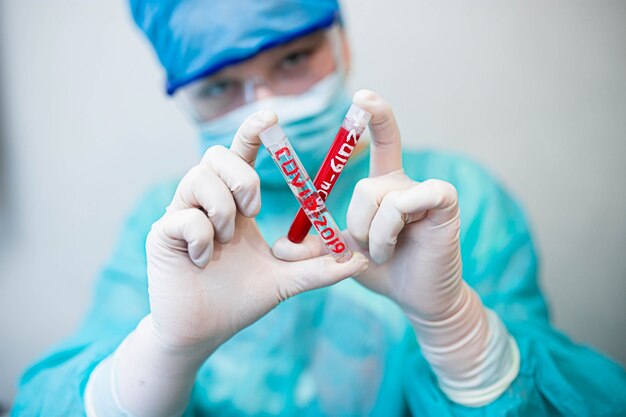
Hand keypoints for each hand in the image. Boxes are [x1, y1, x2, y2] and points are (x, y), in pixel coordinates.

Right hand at [146, 110, 368, 352]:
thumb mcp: (285, 281)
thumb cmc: (240, 301)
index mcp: (234, 205)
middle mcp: (206, 202)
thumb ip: (318, 267)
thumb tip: (361, 260)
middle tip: (253, 211)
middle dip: (241, 178)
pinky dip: (202, 237)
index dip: (251, 133)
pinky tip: (203, 260)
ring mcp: (181, 214)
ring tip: (227, 241)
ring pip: (197, 178)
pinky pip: (183, 216)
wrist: (202, 331)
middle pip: (215, 156)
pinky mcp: (161, 232)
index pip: (240, 157)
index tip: (271, 115)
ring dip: (222, 209)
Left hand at [273, 91, 461, 320]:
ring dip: (373, 236)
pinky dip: (389, 230)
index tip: (362, 96)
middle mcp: (405, 183)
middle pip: (366, 185)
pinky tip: (397, 247)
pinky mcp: (445, 202)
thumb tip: (278, 247)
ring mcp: (427, 190)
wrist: (417, 297)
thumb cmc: (384, 271)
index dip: (376, 116)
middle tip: (367, 249)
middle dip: (356, 224)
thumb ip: (314, 248)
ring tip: (384, 254)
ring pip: (380, 196)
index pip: (383, 141)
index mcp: (385, 187)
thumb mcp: (342, 256)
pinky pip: (405, 202)